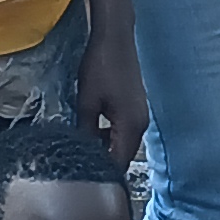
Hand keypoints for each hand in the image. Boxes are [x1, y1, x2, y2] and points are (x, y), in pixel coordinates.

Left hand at [74, 20, 145, 172]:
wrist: (115, 38)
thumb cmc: (100, 67)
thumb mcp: (87, 102)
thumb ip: (86, 131)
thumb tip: (81, 153)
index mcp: (130, 126)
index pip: (119, 163)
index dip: (102, 174)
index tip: (83, 180)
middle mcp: (140, 125)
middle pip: (124, 156)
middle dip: (104, 164)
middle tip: (79, 167)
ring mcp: (140, 116)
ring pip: (124, 144)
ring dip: (107, 150)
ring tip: (83, 150)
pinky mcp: (136, 108)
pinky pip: (124, 132)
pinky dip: (111, 137)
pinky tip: (93, 133)